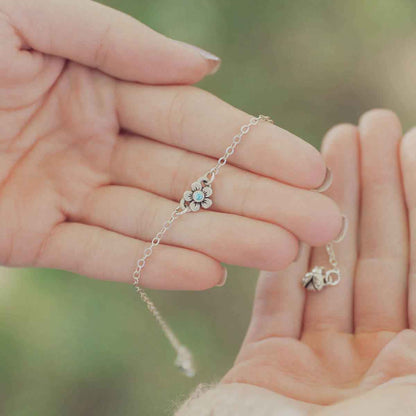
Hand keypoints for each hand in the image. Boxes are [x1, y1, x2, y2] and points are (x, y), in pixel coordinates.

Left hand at [0, 0, 341, 289]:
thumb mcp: (34, 15)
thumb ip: (120, 41)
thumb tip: (206, 66)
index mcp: (103, 85)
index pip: (198, 121)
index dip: (257, 145)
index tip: (311, 167)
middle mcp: (98, 140)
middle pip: (195, 176)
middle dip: (261, 200)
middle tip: (320, 222)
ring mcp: (70, 190)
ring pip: (161, 219)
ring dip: (223, 237)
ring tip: (281, 252)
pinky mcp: (33, 235)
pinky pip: (105, 253)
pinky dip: (156, 263)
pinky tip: (209, 273)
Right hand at [224, 110, 415, 411]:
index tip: (415, 141)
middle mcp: (380, 372)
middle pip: (384, 260)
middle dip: (379, 189)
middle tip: (369, 124)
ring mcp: (320, 369)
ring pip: (327, 271)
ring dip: (328, 208)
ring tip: (331, 145)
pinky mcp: (266, 368)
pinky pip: (278, 300)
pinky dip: (283, 253)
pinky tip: (288, 206)